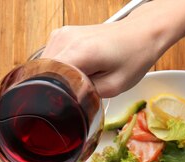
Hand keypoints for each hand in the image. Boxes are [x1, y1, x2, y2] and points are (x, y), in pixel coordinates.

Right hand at [41, 2, 180, 96]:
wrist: (141, 32)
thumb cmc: (134, 56)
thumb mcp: (114, 87)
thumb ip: (86, 96)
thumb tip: (67, 100)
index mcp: (79, 51)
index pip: (46, 79)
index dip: (51, 95)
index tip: (61, 105)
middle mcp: (66, 39)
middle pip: (43, 73)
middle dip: (53, 87)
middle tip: (75, 93)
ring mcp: (62, 34)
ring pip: (44, 66)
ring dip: (56, 77)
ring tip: (79, 79)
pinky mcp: (62, 35)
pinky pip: (50, 58)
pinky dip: (59, 68)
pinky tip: (76, 70)